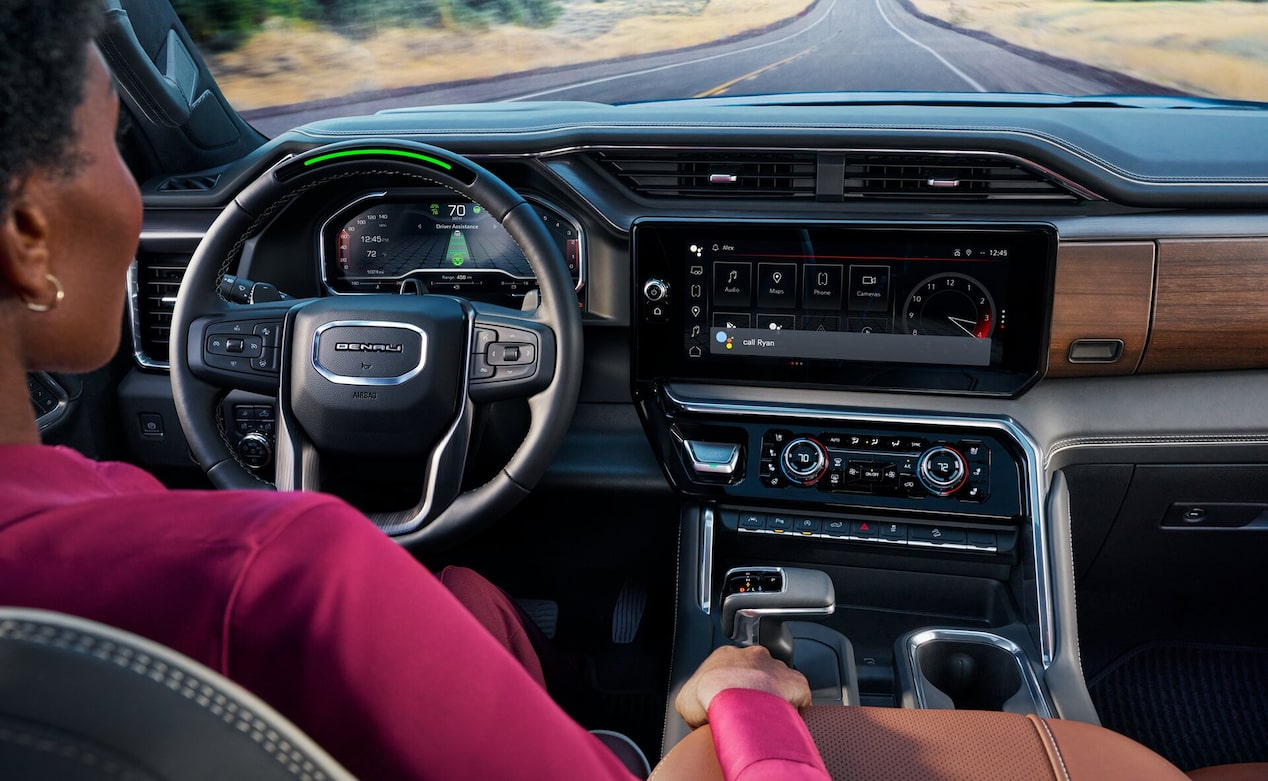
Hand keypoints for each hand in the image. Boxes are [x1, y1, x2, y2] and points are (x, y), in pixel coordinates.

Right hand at [675, 644, 811, 727]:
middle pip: (757, 669)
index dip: (730, 685)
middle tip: (748, 711)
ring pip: (779, 679)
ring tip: (766, 719)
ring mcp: (776, 666)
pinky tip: (787, 720)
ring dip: (774, 696)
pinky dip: (796, 705)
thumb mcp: (684, 702)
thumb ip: (691, 702)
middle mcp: (754, 656)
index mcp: (726, 655)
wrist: (733, 700)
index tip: (730, 702)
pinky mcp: (795, 681)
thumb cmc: (708, 697)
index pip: (731, 666)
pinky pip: (800, 693)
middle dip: (754, 687)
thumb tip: (697, 718)